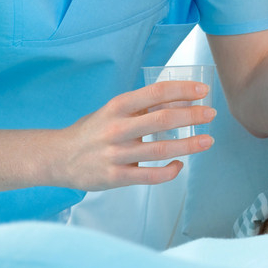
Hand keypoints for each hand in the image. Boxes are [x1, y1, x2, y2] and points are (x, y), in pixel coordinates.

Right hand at [52, 81, 216, 190]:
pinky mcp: (115, 177)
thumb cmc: (92, 131)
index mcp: (117, 106)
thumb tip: (179, 100)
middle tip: (210, 115)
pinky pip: (149, 176)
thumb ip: (142, 107)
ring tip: (207, 140)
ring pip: (160, 150)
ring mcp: (115, 154)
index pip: (155, 92)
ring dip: (188, 145)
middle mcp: (116, 128)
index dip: (182, 90)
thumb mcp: (113, 111)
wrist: (57, 157)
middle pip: (162, 120)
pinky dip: (169, 172)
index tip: (203, 89)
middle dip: (192, 116)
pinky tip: (180, 165)